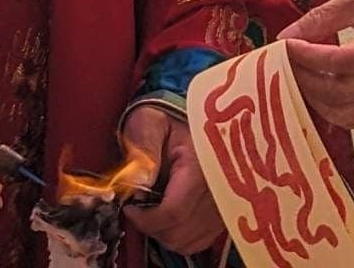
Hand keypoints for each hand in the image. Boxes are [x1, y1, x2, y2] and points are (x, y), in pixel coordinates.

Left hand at [122, 107, 225, 255]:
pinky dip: (181, 236)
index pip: (173, 212)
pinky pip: (201, 240)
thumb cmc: (168, 116)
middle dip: (152, 226)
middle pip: (181, 232)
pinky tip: (170, 217)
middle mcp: (219, 188)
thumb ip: (143, 151)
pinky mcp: (224, 210)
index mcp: (200, 166)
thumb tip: (138, 184)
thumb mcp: (149, 123)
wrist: (196, 113)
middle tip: (138, 209)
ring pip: (190, 241)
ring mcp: (224, 202)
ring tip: (153, 211)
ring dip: (165, 233)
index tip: (129, 207)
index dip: (145, 218)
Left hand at [278, 0, 353, 127]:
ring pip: (342, 111)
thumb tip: (286, 36)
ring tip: (294, 73)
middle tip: (281, 60)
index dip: (308, 56)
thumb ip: (324, 17)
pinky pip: (352, 114)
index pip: (342, 61)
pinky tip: (313, 85)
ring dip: (313, 97)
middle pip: (338, 92)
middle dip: (303, 78)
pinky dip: (328, 106)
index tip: (284, 44)